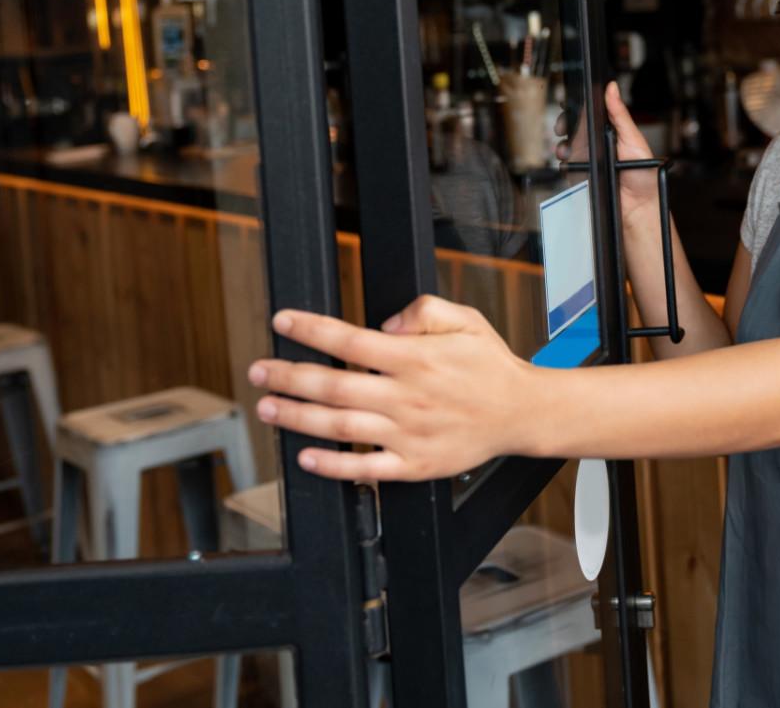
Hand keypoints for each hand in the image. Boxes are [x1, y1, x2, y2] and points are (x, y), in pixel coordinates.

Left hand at [247, 297, 535, 482]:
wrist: (522, 412)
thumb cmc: (489, 365)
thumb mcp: (465, 319)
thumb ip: (424, 310)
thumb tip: (385, 324)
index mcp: (416, 358)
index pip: (350, 340)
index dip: (311, 329)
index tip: (282, 321)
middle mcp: (407, 396)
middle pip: (334, 385)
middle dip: (288, 375)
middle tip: (258, 371)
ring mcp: (409, 433)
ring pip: (341, 427)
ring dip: (298, 417)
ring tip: (268, 408)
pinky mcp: (414, 464)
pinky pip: (366, 468)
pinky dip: (333, 466)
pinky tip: (306, 457)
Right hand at [553, 82, 661, 227]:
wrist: (639, 209)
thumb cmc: (644, 176)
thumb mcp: (633, 139)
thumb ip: (620, 114)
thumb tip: (612, 88)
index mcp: (612, 131)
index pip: (592, 113)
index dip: (579, 106)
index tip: (571, 102)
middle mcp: (598, 143)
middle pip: (575, 126)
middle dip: (565, 123)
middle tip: (563, 126)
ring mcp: (588, 159)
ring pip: (567, 144)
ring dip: (562, 143)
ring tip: (566, 147)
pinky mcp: (581, 175)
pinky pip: (566, 165)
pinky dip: (563, 161)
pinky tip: (567, 161)